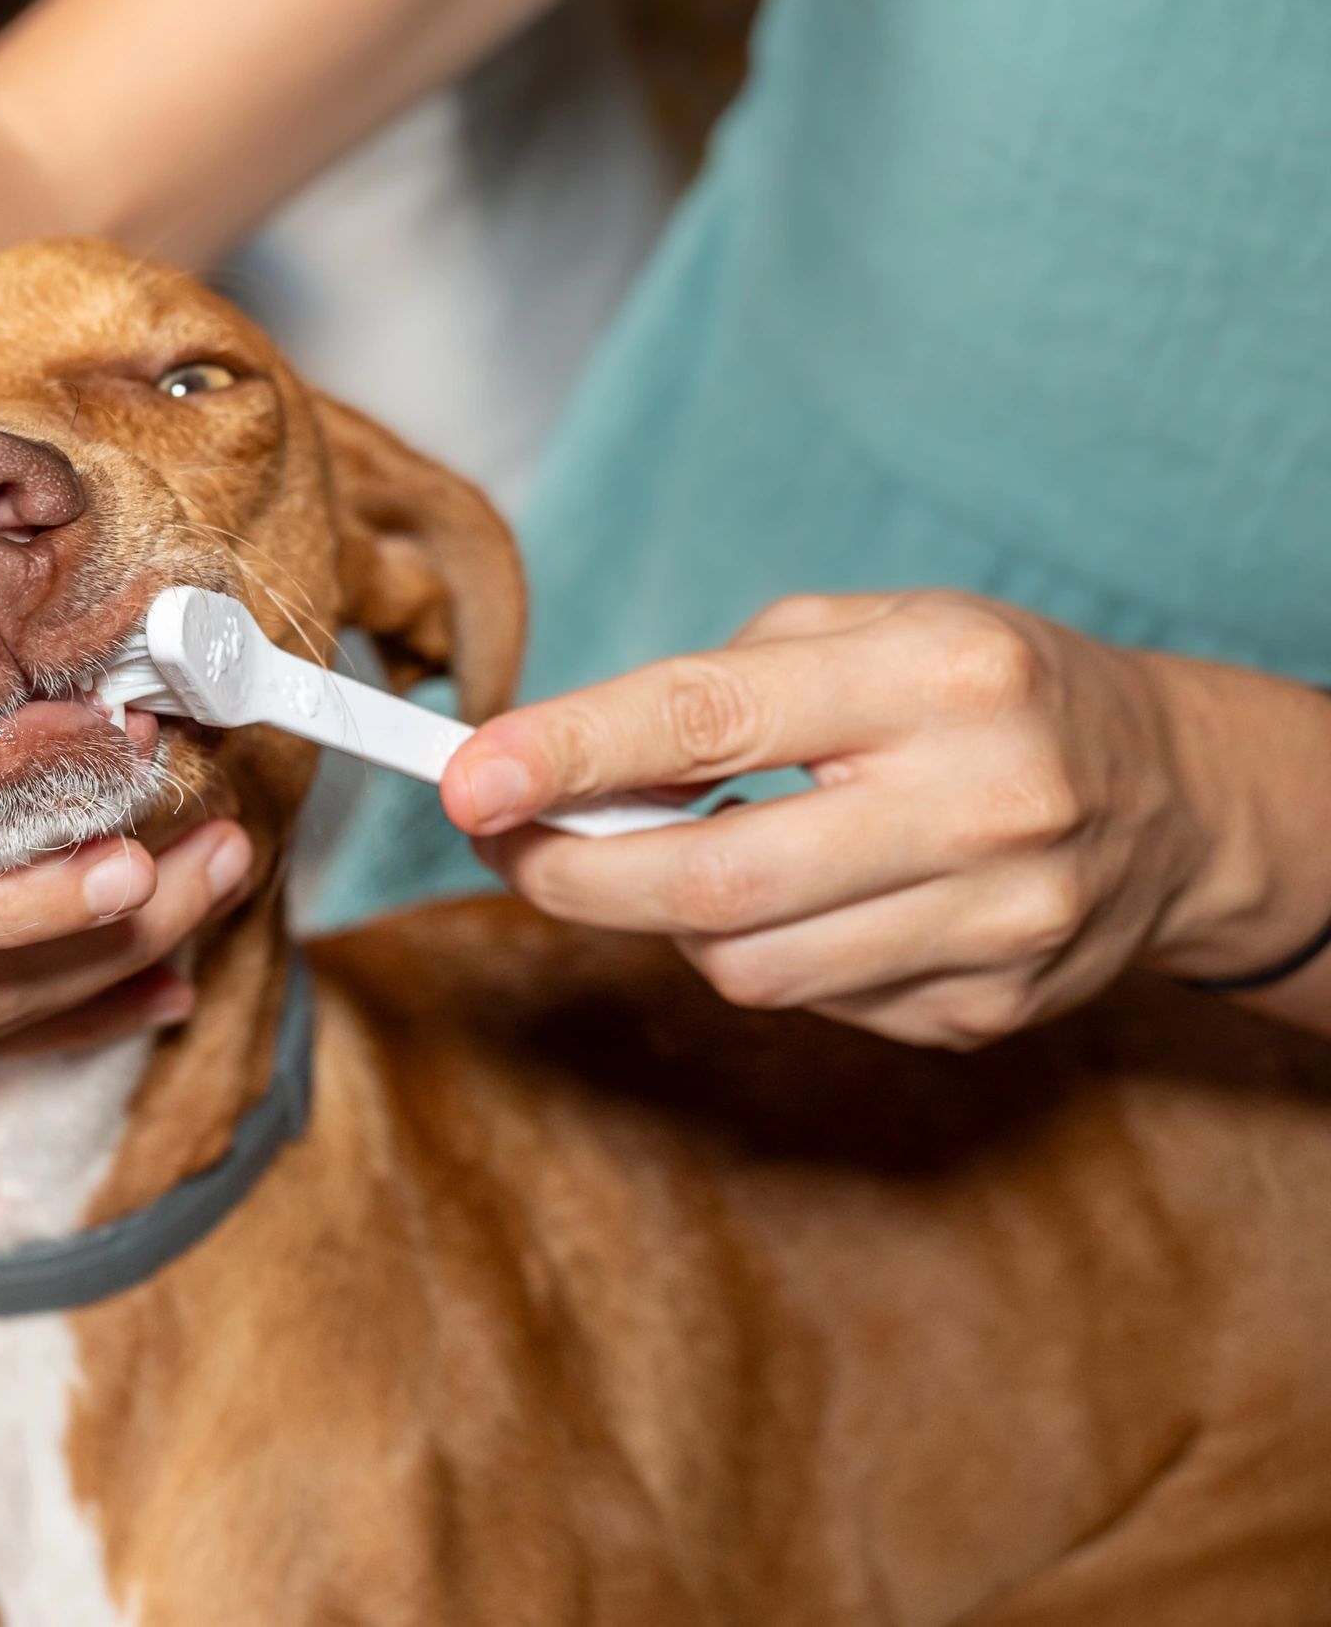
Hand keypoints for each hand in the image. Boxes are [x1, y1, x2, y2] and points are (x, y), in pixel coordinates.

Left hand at [440, 591, 1290, 1048]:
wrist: (1172, 799)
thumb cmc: (979, 692)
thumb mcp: (870, 630)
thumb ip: (713, 689)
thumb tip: (553, 772)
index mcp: (938, 677)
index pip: (710, 720)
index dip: (569, 757)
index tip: (466, 780)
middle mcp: (978, 803)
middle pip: (712, 882)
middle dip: (573, 872)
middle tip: (504, 841)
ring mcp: (994, 923)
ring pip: (747, 966)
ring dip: (671, 919)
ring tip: (691, 853)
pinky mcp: (989, 1009)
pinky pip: (812, 1003)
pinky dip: (769, 952)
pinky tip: (809, 900)